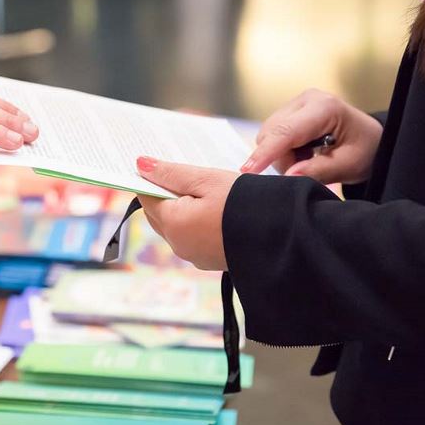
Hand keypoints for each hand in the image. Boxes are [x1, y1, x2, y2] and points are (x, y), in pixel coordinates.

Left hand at [136, 156, 237, 270]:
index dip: (151, 179)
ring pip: (176, 226)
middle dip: (166, 193)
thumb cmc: (246, 204)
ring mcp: (195, 256)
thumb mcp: (207, 180)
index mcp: (173, 224)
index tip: (160, 164)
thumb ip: (172, 173)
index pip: (146, 197)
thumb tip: (140, 165)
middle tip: (182, 172)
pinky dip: (196, 221)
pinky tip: (214, 206)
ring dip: (182, 207)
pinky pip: (193, 236)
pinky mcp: (211, 260)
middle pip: (158, 213)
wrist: (285, 237)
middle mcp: (179, 244)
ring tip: (202, 187)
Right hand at [240, 89, 381, 183]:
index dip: (265, 153)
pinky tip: (303, 152)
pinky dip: (282, 150)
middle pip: (271, 134)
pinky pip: (271, 135)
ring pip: (268, 136)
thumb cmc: (365, 150)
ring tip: (308, 160)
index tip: (248, 171)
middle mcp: (306, 100)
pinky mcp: (289, 112)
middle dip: (281, 159)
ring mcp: (295, 104)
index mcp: (324, 107)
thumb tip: (289, 176)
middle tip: (307, 170)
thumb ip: (319, 171)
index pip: (286, 131)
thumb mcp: (349, 165)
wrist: (371, 139)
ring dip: (281, 156)